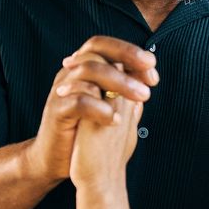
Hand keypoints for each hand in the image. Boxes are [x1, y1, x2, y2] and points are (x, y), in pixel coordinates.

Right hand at [30, 37, 156, 179]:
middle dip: (127, 58)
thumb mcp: (111, 109)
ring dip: (120, 83)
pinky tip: (116, 120)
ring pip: (88, 71)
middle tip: (150, 79)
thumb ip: (127, 93)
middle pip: (96, 51)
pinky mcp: (56, 111)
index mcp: (83, 70)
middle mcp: (70, 74)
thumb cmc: (85, 135)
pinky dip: (100, 108)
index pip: (105, 46)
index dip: (130, 52)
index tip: (152, 69)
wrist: (56, 162)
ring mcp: (61, 90)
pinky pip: (78, 101)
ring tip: (142, 98)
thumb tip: (151, 77)